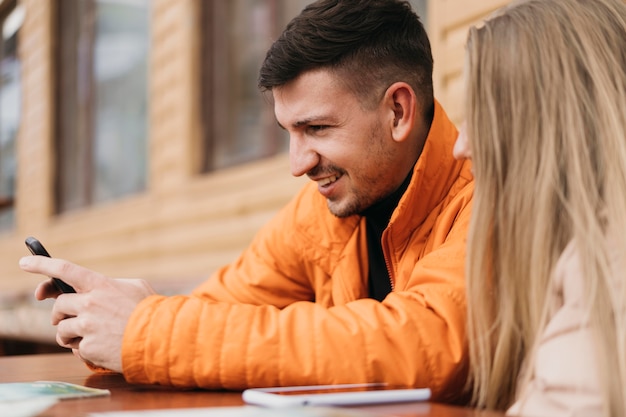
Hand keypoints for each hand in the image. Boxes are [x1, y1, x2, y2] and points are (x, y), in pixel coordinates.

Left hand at [19, 256, 154, 372]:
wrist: (159, 339)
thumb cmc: (150, 311)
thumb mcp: (135, 287)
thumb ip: (112, 285)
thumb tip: (94, 290)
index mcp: (100, 285)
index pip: (65, 270)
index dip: (41, 264)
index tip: (24, 263)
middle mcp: (90, 303)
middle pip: (59, 305)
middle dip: (61, 313)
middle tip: (72, 319)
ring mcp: (87, 326)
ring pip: (61, 329)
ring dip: (69, 334)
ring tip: (89, 336)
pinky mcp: (87, 347)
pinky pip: (73, 348)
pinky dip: (83, 349)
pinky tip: (101, 347)